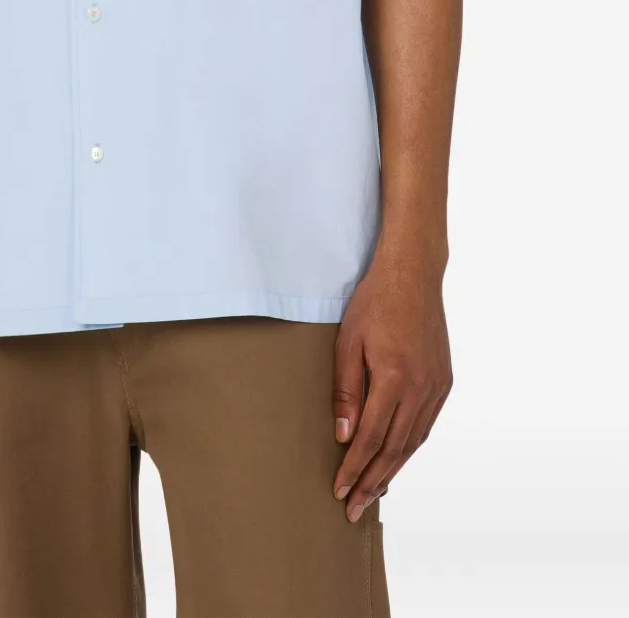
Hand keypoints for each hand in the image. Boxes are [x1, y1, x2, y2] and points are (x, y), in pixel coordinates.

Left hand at [332, 245, 452, 521]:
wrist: (413, 274)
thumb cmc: (374, 302)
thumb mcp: (348, 342)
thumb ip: (346, 391)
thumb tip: (343, 435)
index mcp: (395, 378)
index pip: (372, 438)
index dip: (354, 468)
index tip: (340, 490)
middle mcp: (421, 388)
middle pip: (395, 449)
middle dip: (372, 482)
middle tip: (354, 508)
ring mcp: (436, 386)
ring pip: (413, 442)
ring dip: (392, 471)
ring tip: (373, 494)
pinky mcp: (444, 382)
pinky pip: (425, 426)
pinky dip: (409, 449)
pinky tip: (396, 461)